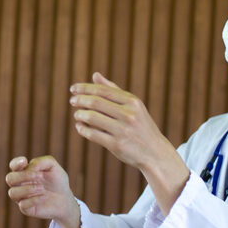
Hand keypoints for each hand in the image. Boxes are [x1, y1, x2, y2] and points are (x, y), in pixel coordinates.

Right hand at [6, 156, 80, 227]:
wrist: (65, 199)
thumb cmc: (57, 181)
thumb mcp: (53, 167)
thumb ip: (41, 162)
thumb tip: (29, 167)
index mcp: (24, 171)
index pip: (13, 166)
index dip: (15, 163)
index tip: (25, 161)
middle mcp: (20, 184)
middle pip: (10, 179)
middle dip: (23, 176)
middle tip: (38, 176)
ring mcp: (21, 197)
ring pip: (12, 193)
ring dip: (27, 189)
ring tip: (42, 188)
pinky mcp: (26, 209)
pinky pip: (22, 205)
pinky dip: (33, 200)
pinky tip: (44, 197)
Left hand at [71, 72, 190, 213]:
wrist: (155, 153)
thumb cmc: (140, 126)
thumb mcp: (133, 106)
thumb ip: (113, 90)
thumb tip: (95, 75)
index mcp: (133, 102)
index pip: (103, 90)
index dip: (85, 88)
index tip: (73, 89)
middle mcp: (129, 114)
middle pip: (96, 102)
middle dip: (80, 100)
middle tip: (72, 101)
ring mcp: (123, 130)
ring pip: (92, 118)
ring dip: (80, 115)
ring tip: (77, 115)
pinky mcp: (117, 145)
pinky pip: (93, 134)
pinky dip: (83, 129)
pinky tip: (80, 127)